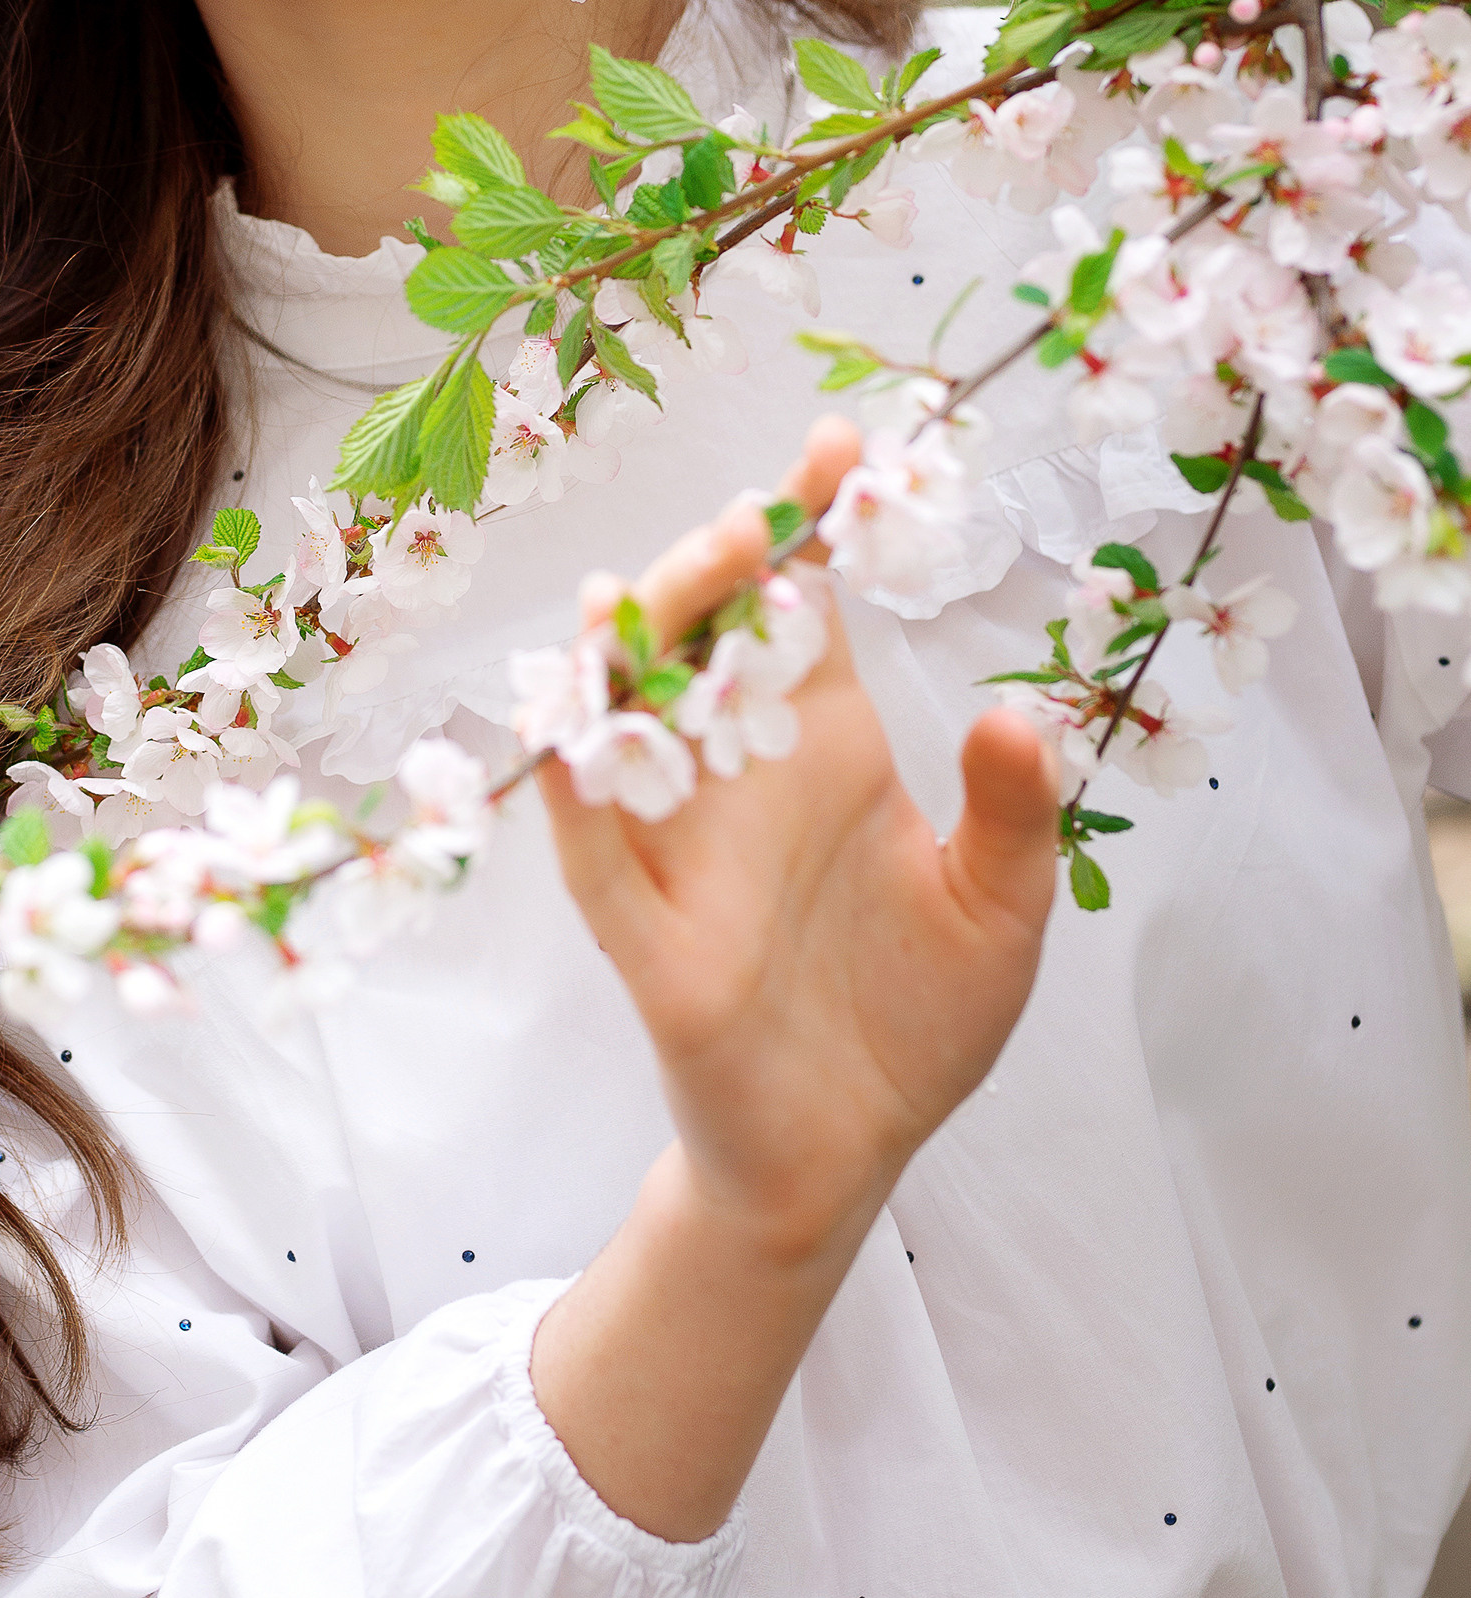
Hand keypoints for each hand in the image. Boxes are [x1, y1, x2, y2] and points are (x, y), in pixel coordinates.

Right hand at [536, 417, 1058, 1271]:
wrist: (848, 1153)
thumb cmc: (918, 1016)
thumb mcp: (1000, 910)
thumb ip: (1012, 815)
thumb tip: (1021, 718)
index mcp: (820, 746)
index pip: (796, 608)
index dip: (805, 524)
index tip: (834, 444)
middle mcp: (738, 777)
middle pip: (695, 640)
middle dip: (706, 572)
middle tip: (747, 525)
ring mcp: (681, 852)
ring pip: (617, 726)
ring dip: (616, 663)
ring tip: (629, 602)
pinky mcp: (648, 941)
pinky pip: (594, 861)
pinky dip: (576, 801)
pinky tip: (577, 747)